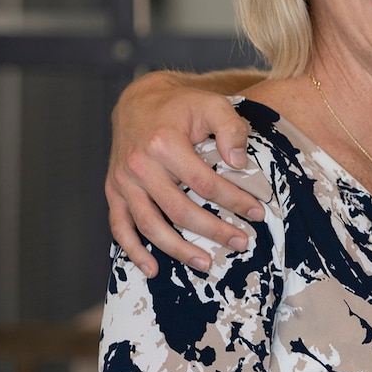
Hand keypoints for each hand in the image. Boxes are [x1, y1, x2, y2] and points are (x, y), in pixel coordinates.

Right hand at [108, 72, 259, 276]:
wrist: (138, 102)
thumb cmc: (180, 107)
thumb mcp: (212, 105)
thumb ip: (231, 129)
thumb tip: (239, 162)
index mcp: (164, 144)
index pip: (205, 183)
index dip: (234, 201)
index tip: (257, 213)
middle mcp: (139, 165)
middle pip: (180, 210)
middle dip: (214, 230)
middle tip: (241, 242)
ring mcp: (123, 181)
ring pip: (150, 225)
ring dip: (178, 249)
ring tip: (206, 264)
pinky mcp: (113, 191)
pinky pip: (120, 226)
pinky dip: (133, 250)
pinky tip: (152, 269)